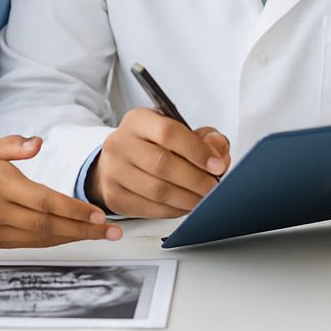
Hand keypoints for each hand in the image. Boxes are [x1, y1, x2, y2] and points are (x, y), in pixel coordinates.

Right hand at [0, 135, 121, 247]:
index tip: (98, 214)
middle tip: (110, 231)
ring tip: (97, 235)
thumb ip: (15, 145)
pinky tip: (70, 235)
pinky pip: (28, 243)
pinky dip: (52, 240)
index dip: (74, 210)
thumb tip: (39, 142)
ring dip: (72, 237)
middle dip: (83, 229)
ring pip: (40, 238)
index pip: (44, 201)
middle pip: (47, 224)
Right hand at [89, 107, 229, 217]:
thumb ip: (205, 138)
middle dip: (196, 179)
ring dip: (188, 198)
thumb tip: (218, 152)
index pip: (168, 133)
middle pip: (162, 164)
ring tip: (204, 198)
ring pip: (157, 190)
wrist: (119, 161)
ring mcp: (113, 171)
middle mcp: (120, 143)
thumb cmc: (153, 144)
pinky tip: (186, 205)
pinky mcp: (114, 196)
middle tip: (214, 187)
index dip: (197, 151)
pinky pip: (149, 208)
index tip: (217, 165)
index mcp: (138, 121)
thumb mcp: (179, 130)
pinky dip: (174, 210)